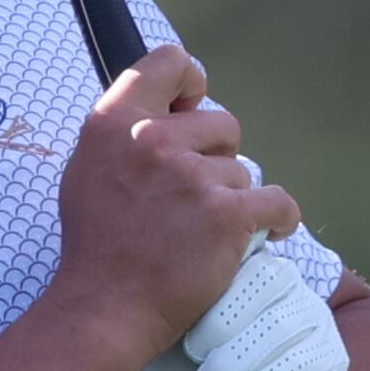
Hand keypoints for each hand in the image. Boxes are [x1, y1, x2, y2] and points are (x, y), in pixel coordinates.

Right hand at [53, 49, 297, 355]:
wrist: (105, 308)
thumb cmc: (97, 244)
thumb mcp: (90, 168)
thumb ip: (127, 133)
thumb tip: (175, 113)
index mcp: (115, 122)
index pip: (170, 62)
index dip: (191, 86)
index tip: (191, 113)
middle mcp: (152, 140)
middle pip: (222, 123)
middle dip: (217, 156)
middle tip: (191, 197)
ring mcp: (192, 177)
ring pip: (243, 171)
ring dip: (232, 198)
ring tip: (200, 232)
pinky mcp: (226, 215)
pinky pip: (277, 203)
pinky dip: (279, 219)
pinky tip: (269, 230)